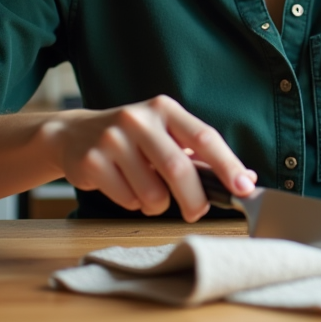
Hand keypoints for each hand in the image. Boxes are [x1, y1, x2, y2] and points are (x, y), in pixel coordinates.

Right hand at [38, 95, 255, 222]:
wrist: (74, 134)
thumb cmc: (133, 139)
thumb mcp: (166, 135)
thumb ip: (201, 156)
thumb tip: (245, 178)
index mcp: (165, 109)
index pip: (204, 137)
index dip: (227, 165)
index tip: (244, 187)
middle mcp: (139, 119)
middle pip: (178, 168)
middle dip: (195, 199)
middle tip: (197, 212)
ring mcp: (112, 139)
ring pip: (152, 192)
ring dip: (158, 205)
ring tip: (149, 193)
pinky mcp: (92, 161)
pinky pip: (127, 200)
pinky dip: (134, 204)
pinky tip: (125, 188)